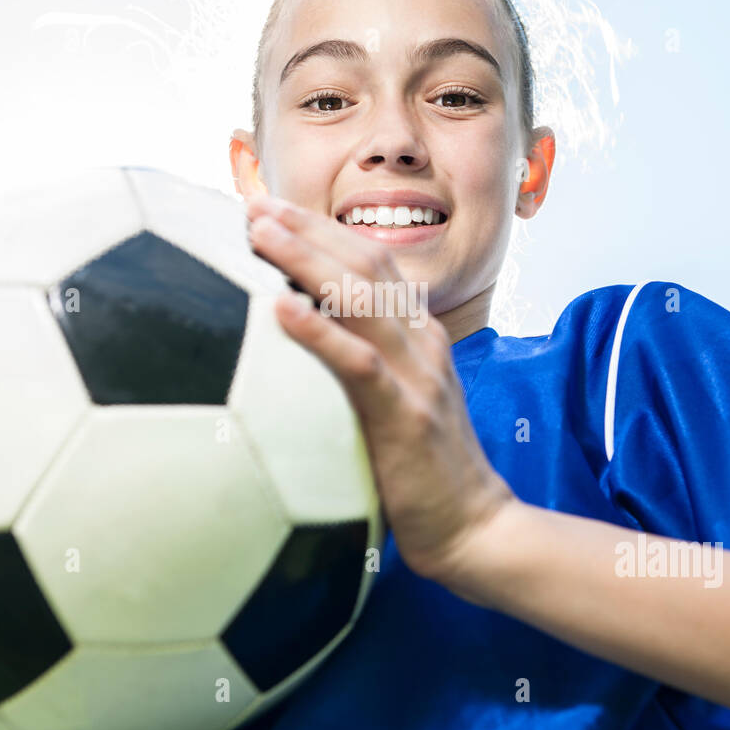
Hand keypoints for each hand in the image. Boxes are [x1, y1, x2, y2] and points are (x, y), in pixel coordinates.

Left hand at [245, 195, 513, 585]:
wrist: (476, 525)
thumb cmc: (425, 466)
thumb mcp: (400, 397)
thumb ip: (366, 358)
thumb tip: (308, 332)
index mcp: (420, 333)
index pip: (372, 259)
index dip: (323, 227)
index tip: (273, 206)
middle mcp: (422, 342)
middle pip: (365, 262)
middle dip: (308, 227)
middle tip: (253, 204)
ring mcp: (417, 375)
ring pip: (360, 299)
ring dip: (305, 260)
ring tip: (259, 233)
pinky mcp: (404, 416)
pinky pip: (358, 364)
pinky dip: (319, 332)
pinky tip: (281, 309)